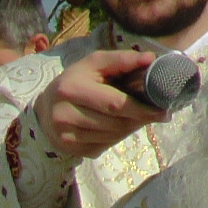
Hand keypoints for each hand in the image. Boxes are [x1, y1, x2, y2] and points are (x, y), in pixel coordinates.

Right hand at [34, 50, 165, 157]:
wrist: (45, 107)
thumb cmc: (75, 80)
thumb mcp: (94, 63)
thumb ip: (121, 60)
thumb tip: (150, 59)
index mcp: (72, 89)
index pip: (115, 104)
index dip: (142, 110)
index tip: (162, 111)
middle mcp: (65, 115)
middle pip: (116, 124)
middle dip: (139, 120)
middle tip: (153, 115)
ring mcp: (65, 135)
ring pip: (111, 138)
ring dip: (128, 129)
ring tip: (133, 118)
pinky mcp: (69, 149)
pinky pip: (102, 147)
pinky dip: (114, 139)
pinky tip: (114, 128)